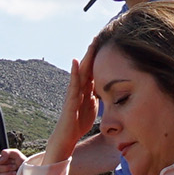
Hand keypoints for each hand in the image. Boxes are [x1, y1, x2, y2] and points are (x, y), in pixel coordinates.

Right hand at [0, 149, 25, 174]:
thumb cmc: (23, 164)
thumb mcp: (17, 154)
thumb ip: (8, 152)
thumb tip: (1, 158)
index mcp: (2, 161)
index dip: (4, 161)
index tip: (12, 161)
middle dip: (8, 168)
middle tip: (15, 167)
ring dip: (8, 174)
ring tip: (15, 174)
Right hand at [48, 39, 98, 162]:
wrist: (66, 137)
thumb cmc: (78, 123)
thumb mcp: (92, 107)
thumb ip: (96, 96)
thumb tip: (103, 88)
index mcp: (86, 90)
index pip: (94, 70)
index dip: (99, 58)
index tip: (107, 44)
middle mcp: (79, 88)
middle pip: (88, 67)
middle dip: (93, 52)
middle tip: (100, 36)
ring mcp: (73, 93)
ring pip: (81, 72)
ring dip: (86, 58)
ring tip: (91, 44)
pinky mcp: (70, 100)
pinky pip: (73, 84)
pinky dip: (75, 72)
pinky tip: (77, 61)